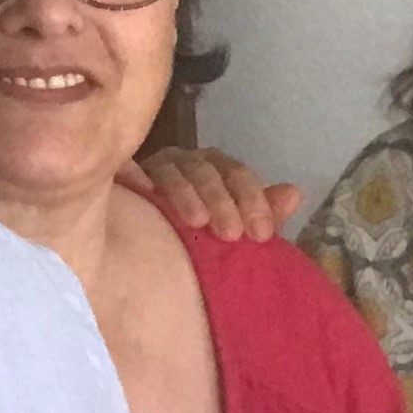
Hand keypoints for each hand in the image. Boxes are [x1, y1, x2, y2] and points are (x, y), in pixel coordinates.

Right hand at [119, 147, 301, 241]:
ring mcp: (149, 167)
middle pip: (205, 169)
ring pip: (171, 169)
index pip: (236, 174)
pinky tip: (143, 192)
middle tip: (230, 235)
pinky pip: (124, 167)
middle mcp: (183, 163)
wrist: (143, 250)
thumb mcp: (234, 226)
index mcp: (212, 170)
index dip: (252, 200)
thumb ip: (262, 213)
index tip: (260, 234)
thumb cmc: (195, 235)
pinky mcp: (118, 176)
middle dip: (222, 200)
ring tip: (194, 222)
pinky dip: (135, 175)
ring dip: (185, 192)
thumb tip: (294, 194)